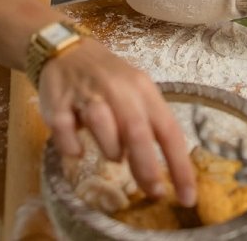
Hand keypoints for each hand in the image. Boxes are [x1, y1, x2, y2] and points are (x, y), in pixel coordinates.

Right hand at [38, 38, 195, 206]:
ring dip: (111, 149)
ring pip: (103, 124)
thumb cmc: (109, 79)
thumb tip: (163, 171)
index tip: (188, 197)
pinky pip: (65, 130)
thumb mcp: (136, 92)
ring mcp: (87, 95)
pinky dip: (72, 146)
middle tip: (154, 192)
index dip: (180, 165)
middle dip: (147, 167)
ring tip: (113, 156)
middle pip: (137, 130)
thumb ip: (147, 125)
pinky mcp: (58, 102)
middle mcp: (118, 90)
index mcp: (142, 89)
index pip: (168, 129)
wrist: (68, 50)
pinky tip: (77, 150)